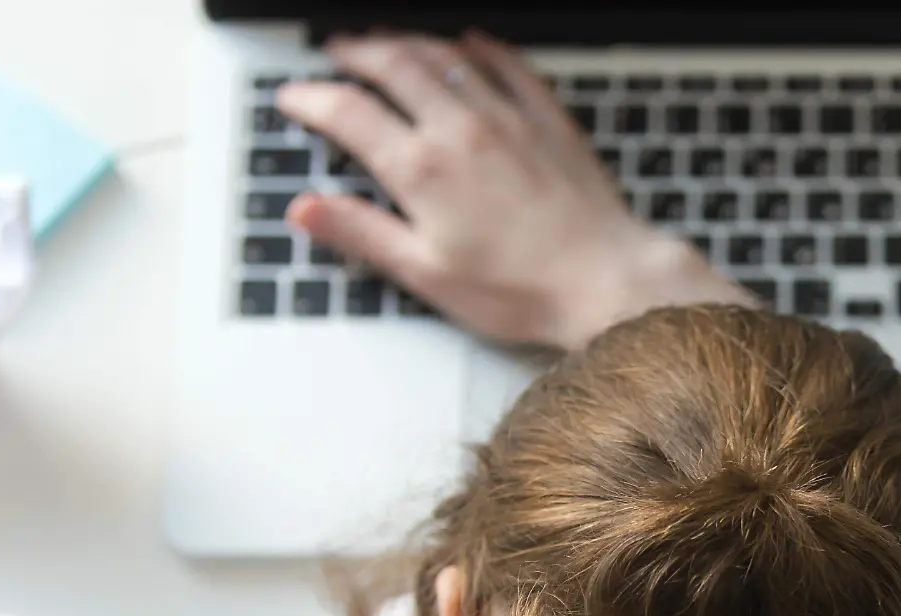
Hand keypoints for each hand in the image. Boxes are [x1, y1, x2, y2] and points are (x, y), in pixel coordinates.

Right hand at [276, 32, 748, 348]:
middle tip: (338, 52)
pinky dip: (479, 48)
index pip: (347, 112)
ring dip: (408, 41)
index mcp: (421, 169)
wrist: (606, 280)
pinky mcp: (547, 119)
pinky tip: (469, 43)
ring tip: (387, 41)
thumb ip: (362, 233)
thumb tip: (307, 210)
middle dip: (356, 52)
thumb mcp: (426, 274)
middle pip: (393, 65)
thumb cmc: (522, 289)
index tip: (294, 98)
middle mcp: (460, 129)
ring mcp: (507, 117)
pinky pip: (507, 64)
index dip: (311, 99)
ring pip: (444, 55)